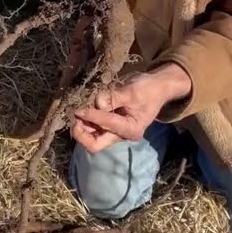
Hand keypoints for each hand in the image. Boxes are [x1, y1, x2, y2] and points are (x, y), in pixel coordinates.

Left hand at [71, 63, 192, 153]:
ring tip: (77, 111)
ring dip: (82, 126)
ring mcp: (114, 132)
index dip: (91, 117)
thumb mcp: (132, 91)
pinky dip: (85, 121)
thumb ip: (114, 98)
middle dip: (81, 134)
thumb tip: (98, 103)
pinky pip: (93, 129)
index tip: (79, 110)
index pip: (107, 126)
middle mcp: (121, 135)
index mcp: (131, 129)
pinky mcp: (110, 126)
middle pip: (95, 144)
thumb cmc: (147, 89)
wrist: (156, 88)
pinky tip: (83, 110)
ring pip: (91, 137)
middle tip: (75, 118)